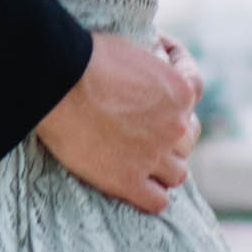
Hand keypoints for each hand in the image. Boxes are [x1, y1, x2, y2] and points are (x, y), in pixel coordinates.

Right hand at [33, 29, 202, 207]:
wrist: (57, 83)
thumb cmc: (88, 58)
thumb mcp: (133, 50)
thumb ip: (152, 68)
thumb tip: (152, 67)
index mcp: (178, 92)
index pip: (195, 90)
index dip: (177, 87)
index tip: (160, 85)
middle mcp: (174, 127)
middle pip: (188, 138)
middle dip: (173, 133)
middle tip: (150, 129)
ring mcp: (153, 157)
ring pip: (177, 173)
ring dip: (164, 166)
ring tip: (145, 160)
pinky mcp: (128, 181)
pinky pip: (157, 201)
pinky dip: (152, 195)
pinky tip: (139, 185)